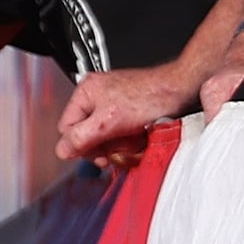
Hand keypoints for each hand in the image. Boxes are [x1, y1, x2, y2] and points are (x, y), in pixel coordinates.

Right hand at [54, 55, 199, 162]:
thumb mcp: (109, 122)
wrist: (181, 89)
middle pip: (86, 134)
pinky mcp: (129, 110)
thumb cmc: (151, 96)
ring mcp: (113, 103)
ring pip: (105, 136)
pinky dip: (131, 139)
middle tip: (118, 149)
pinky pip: (121, 132)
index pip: (67, 128)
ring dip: (120, 144)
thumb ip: (81, 137)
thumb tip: (62, 150)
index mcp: (84, 92)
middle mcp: (96, 96)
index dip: (81, 144)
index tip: (98, 154)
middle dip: (105, 145)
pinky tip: (140, 136)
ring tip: (134, 139)